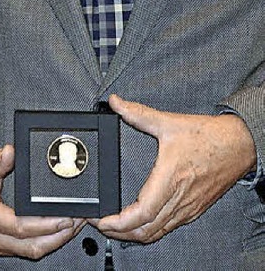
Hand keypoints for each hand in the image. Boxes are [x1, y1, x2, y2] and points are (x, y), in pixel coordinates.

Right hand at [0, 144, 83, 258]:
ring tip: (74, 226)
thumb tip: (11, 151)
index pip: (20, 226)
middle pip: (31, 245)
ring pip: (31, 251)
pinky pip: (27, 250)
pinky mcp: (2, 247)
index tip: (64, 216)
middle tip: (77, 221)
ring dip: (56, 242)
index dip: (45, 224)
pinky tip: (59, 233)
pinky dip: (46, 243)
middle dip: (58, 236)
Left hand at [93, 93, 256, 243]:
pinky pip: (168, 227)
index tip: (101, 220)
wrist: (238, 146)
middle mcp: (179, 199)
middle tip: (100, 224)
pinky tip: (139, 223)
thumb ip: (138, 113)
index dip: (119, 223)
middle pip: (145, 231)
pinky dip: (149, 230)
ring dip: (133, 235)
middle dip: (119, 233)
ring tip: (114, 227)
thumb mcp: (168, 121)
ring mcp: (187, 208)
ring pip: (156, 233)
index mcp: (170, 180)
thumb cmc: (208, 136)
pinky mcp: (193, 209)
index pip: (141, 214)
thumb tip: (116, 103)